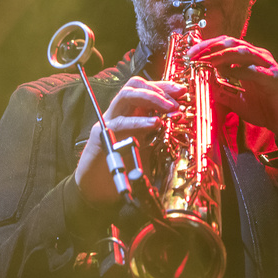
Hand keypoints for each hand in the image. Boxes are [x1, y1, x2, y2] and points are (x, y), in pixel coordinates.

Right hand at [74, 77, 184, 205]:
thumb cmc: (122, 169)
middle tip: (175, 102)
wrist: (96, 191)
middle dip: (158, 89)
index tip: (181, 91)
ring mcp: (108, 123)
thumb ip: (159, 131)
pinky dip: (139, 121)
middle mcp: (118, 114)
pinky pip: (120, 123)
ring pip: (126, 96)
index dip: (164, 86)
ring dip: (150, 97)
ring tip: (168, 108)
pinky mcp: (101, 136)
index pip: (145, 88)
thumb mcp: (146, 147)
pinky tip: (154, 124)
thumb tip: (179, 117)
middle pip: (135, 86)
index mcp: (129, 114)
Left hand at [187, 36, 277, 139]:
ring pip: (242, 53)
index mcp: (249, 60)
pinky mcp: (275, 79)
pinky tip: (229, 73)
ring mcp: (268, 67)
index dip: (207, 46)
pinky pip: (256, 71)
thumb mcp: (237, 101)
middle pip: (231, 43)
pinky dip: (241, 71)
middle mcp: (259, 58)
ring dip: (222, 55)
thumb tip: (202, 86)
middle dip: (210, 47)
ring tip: (206, 60)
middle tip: (194, 55)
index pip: (225, 45)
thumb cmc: (266, 109)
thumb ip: (221, 92)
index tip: (190, 54)